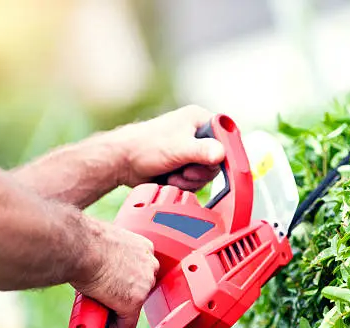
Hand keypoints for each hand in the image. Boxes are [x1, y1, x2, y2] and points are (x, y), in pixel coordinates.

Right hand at [71, 220, 159, 327]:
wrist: (81, 247)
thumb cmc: (86, 243)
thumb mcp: (109, 246)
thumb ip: (114, 258)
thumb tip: (105, 268)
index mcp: (145, 248)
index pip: (142, 271)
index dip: (125, 280)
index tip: (115, 284)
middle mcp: (150, 265)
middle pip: (140, 288)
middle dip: (123, 293)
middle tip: (103, 294)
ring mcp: (145, 285)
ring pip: (134, 306)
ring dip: (117, 307)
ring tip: (97, 302)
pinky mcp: (134, 302)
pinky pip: (127, 323)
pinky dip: (113, 323)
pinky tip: (98, 314)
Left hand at [99, 105, 225, 190]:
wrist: (122, 162)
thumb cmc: (145, 146)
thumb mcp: (178, 148)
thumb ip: (202, 150)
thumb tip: (221, 154)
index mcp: (200, 120)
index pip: (226, 135)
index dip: (225, 152)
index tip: (216, 163)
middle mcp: (198, 134)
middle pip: (218, 160)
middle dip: (200, 171)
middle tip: (186, 170)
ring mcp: (192, 151)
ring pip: (207, 174)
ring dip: (190, 180)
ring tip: (173, 174)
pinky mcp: (185, 166)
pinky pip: (196, 181)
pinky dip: (184, 184)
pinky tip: (171, 178)